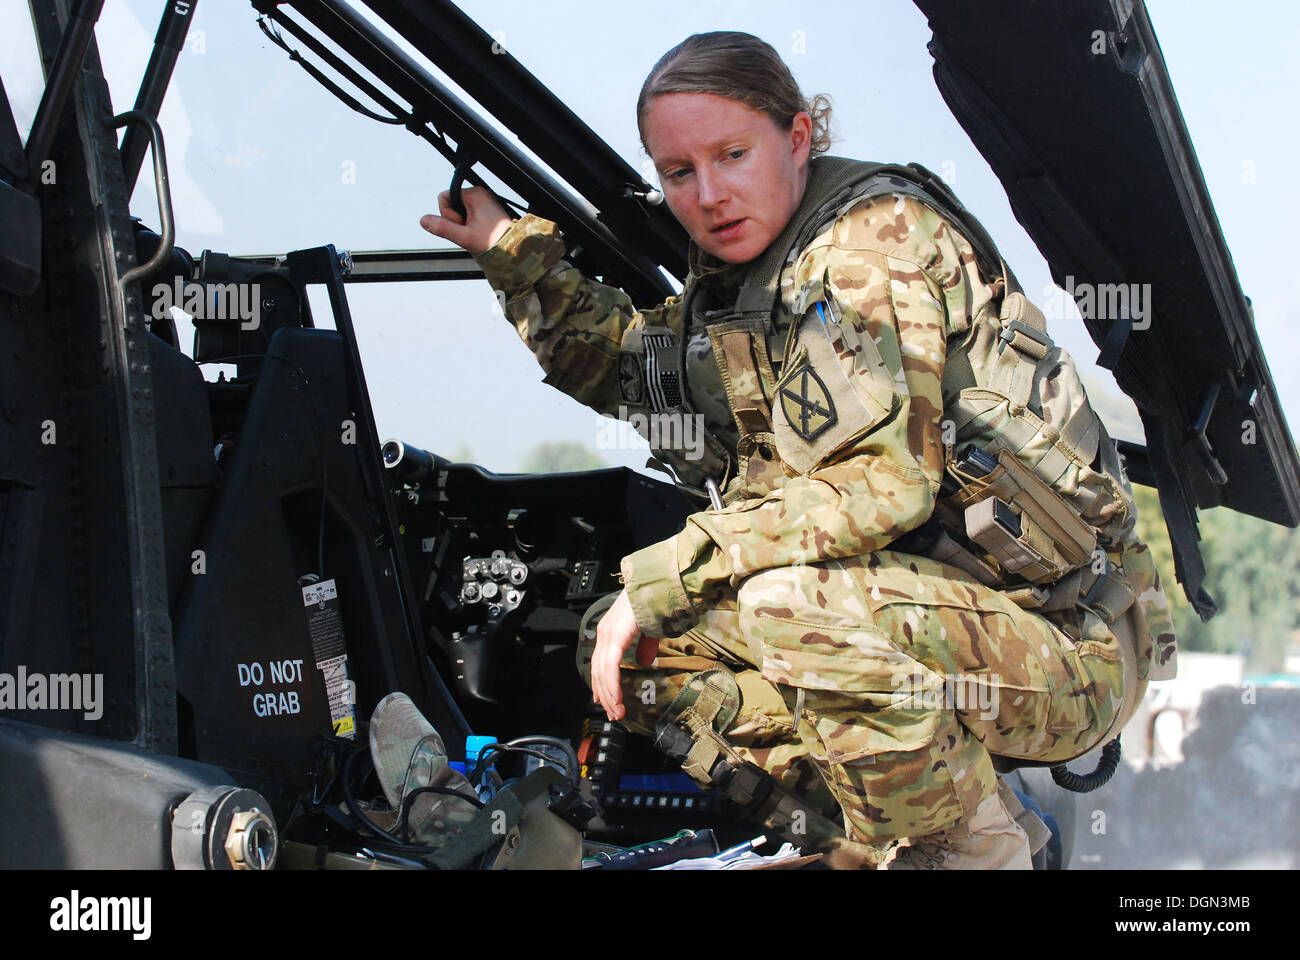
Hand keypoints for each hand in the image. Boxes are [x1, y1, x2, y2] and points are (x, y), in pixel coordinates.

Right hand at [419, 186, 512, 254]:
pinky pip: (468, 214)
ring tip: (475, 232)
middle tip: (470, 230)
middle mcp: (479, 194)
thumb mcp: (465, 236)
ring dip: (462, 223)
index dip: (447, 214)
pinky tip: (477, 231)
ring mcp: (483, 201)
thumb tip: (424, 220)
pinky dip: (469, 224)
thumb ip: (443, 228)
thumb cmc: (494, 241)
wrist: (514, 248)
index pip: (444, 197)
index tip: (461, 224)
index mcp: (474, 194)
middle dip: (455, 220)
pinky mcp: (485, 209)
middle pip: (451, 204)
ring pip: (459, 210)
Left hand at [591, 590, 658, 721]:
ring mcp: (608, 634)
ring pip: (602, 672)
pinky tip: (616, 699)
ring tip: (616, 712)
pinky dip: (611, 685)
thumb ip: (645, 646)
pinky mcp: (615, 636)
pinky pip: (610, 667)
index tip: (605, 701)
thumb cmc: (655, 602)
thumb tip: (644, 662)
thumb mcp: (649, 630)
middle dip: (605, 695)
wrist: (658, 585)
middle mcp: (605, 633)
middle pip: (598, 671)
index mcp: (610, 631)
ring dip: (608, 695)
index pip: (600, 663)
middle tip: (612, 713)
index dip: (601, 684)